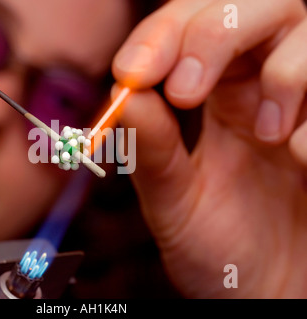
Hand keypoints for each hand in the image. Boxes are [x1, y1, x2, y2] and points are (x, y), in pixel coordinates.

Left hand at [112, 0, 306, 297]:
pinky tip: (302, 162)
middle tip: (185, 90)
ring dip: (284, 72)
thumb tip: (124, 92)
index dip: (164, 34)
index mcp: (216, 98)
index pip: (191, 25)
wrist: (268, 300)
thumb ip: (151, 148)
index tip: (135, 70)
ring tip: (266, 136)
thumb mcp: (173, 202)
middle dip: (215, 33)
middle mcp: (264, 88)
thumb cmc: (221, 252)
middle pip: (259, 5)